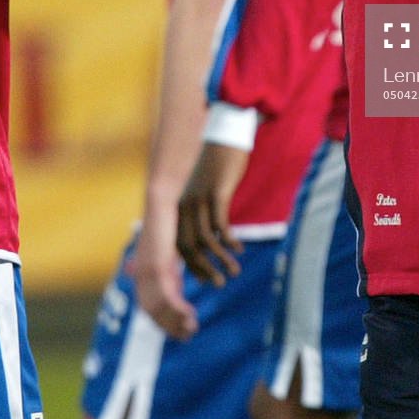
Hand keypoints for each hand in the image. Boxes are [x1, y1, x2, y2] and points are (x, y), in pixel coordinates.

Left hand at [129, 208, 197, 340]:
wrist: (165, 200)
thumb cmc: (169, 223)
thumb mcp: (167, 252)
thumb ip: (168, 270)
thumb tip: (174, 288)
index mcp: (141, 272)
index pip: (149, 307)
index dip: (165, 322)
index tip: (184, 329)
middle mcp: (140, 274)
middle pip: (151, 311)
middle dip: (170, 326)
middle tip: (190, 333)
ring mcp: (146, 270)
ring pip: (157, 306)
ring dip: (175, 320)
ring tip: (192, 326)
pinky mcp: (156, 264)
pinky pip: (165, 294)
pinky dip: (176, 308)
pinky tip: (190, 312)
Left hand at [176, 142, 248, 285]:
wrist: (225, 136)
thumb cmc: (218, 166)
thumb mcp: (205, 191)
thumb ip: (203, 212)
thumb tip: (211, 238)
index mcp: (181, 206)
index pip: (179, 245)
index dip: (192, 266)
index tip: (206, 279)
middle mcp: (185, 205)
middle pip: (190, 247)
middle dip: (204, 269)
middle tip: (220, 283)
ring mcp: (199, 199)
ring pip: (207, 240)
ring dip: (221, 259)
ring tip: (235, 270)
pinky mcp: (216, 193)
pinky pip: (221, 225)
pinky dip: (229, 241)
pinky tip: (239, 248)